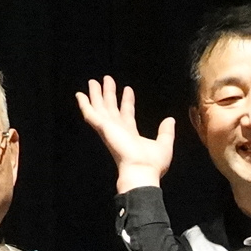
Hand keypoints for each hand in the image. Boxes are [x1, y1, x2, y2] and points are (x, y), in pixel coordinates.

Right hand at [75, 76, 176, 192]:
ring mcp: (109, 129)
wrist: (141, 171)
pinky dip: (84, 104)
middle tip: (106, 79)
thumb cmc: (152, 164)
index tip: (127, 89)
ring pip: (100, 108)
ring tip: (94, 81)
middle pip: (111, 108)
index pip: (127, 114)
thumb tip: (170, 120)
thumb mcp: (164, 144)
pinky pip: (90, 114)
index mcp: (130, 135)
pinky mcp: (103, 128)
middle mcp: (118, 131)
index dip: (127, 101)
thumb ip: (166, 132)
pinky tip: (80, 95)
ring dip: (96, 94)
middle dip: (109, 94)